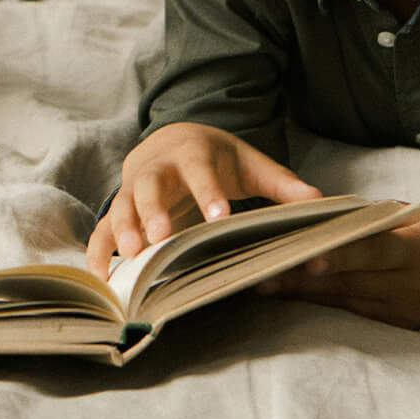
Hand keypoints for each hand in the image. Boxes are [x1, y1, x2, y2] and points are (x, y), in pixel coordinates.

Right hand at [89, 123, 321, 275]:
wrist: (172, 140)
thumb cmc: (217, 159)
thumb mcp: (250, 164)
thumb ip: (282, 184)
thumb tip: (320, 202)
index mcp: (191, 154)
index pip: (198, 171)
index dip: (208, 193)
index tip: (219, 217)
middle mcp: (156, 170)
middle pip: (150, 187)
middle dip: (153, 212)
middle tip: (162, 239)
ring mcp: (132, 190)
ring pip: (121, 207)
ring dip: (124, 231)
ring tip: (132, 257)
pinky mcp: (119, 210)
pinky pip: (101, 231)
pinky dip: (98, 253)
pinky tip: (103, 278)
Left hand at [256, 212, 419, 328]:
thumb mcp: (416, 215)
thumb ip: (373, 218)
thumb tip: (323, 213)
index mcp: (417, 250)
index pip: (372, 251)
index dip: (340, 255)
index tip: (306, 256)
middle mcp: (407, 285)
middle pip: (347, 281)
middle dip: (301, 276)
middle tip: (256, 269)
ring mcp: (400, 312)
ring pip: (341, 300)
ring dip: (301, 292)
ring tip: (258, 282)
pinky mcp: (395, 328)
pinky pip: (349, 313)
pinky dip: (319, 303)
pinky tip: (287, 296)